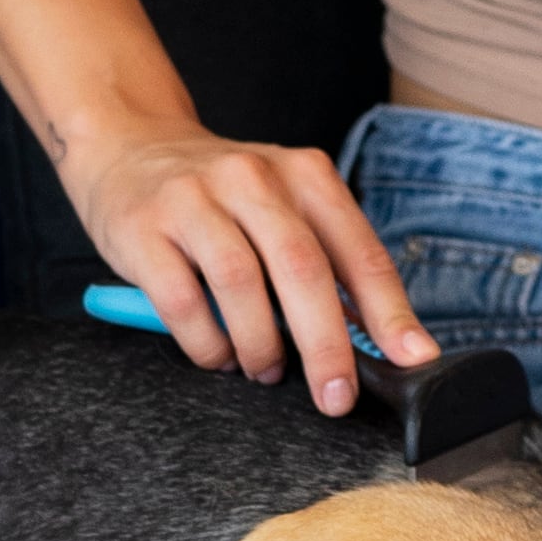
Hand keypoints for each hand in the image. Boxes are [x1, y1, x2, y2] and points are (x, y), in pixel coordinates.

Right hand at [66, 127, 434, 418]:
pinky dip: (207, 343)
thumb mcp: (285, 208)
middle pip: (302, 267)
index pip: (357, 249)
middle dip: (326, 344)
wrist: (129, 145)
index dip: (389, 310)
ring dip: (261, 344)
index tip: (411, 359)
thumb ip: (329, 262)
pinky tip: (219, 357)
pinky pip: (182, 299)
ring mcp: (194, 199)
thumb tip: (378, 339)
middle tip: (335, 395)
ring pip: (240, 282)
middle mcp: (252, 178)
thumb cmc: (223, 197)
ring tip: (266, 370)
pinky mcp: (144, 228)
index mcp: (303, 174)